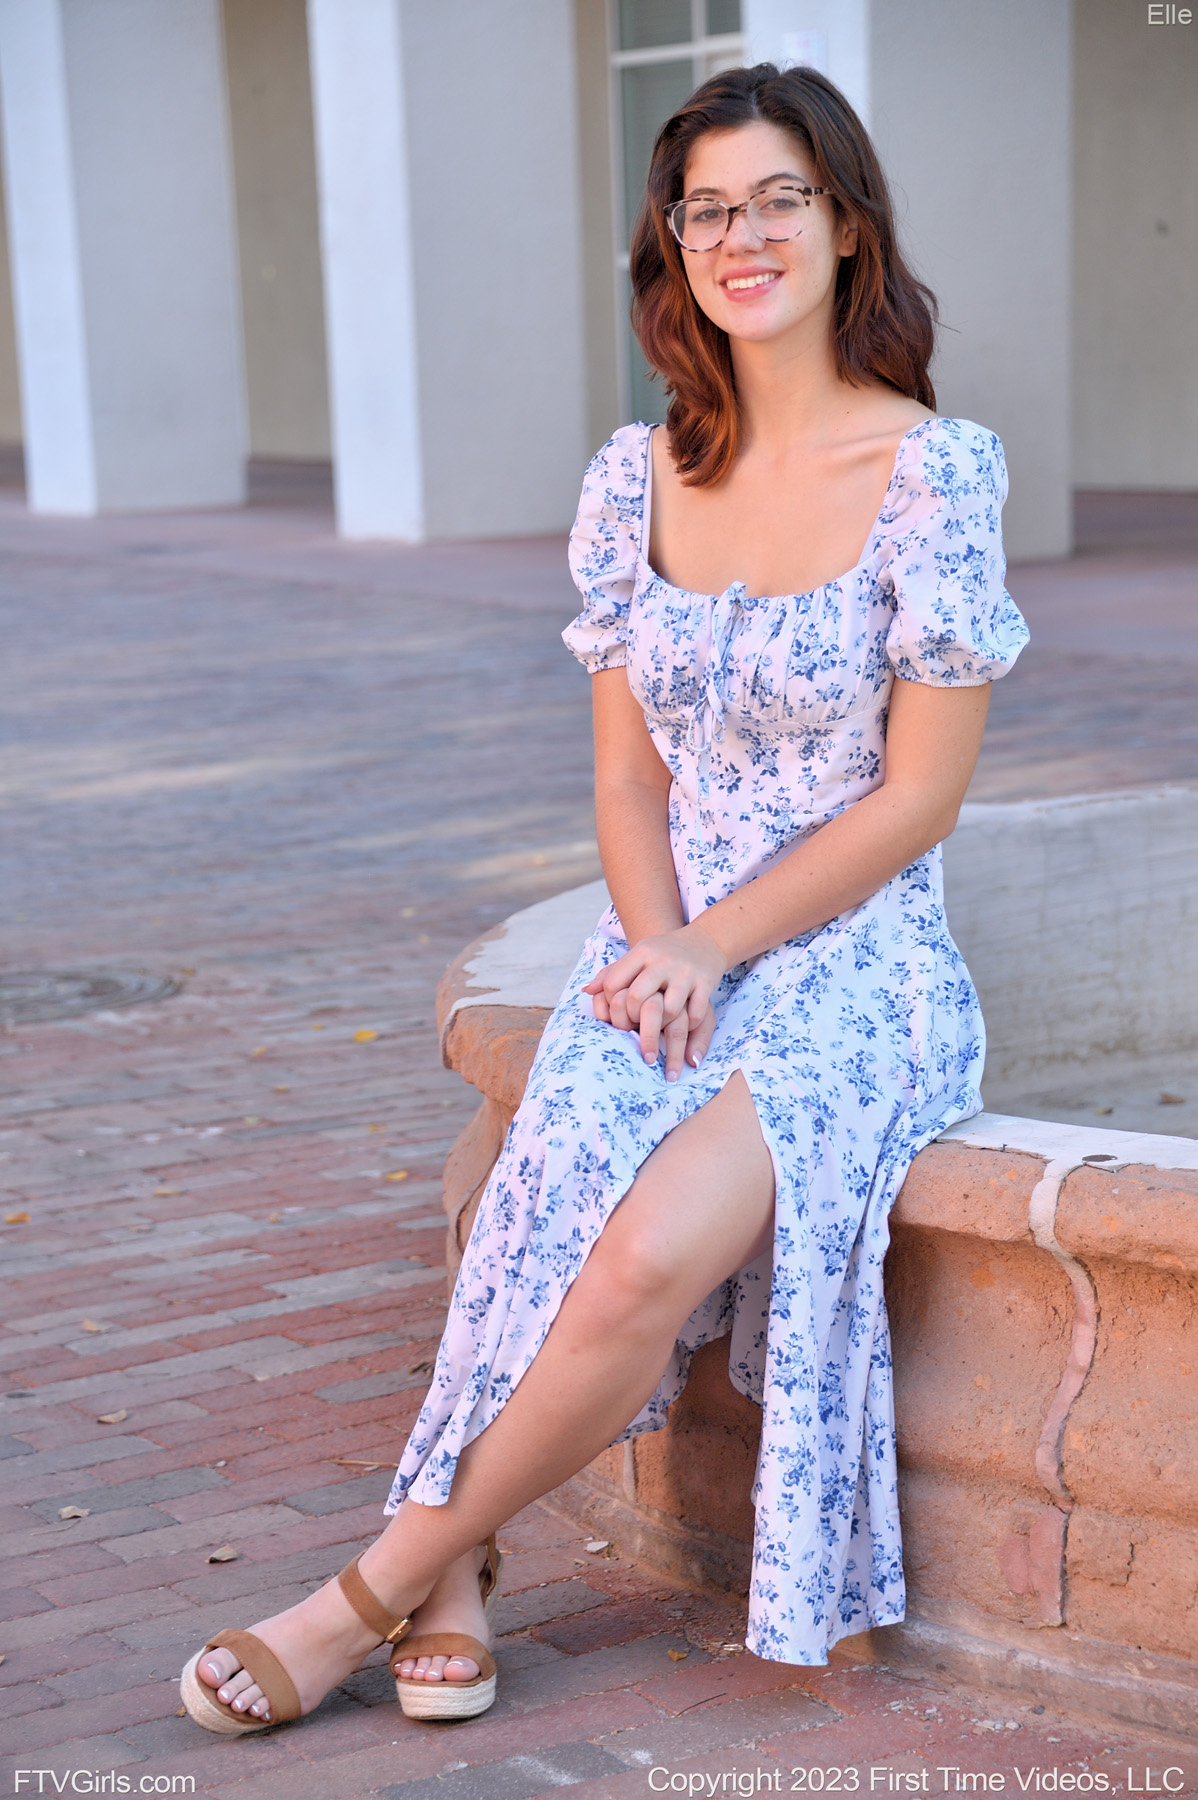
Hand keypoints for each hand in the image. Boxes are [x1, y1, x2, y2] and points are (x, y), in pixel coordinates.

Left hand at [583, 923, 726, 1080]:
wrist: (705, 940)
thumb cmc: (663, 953)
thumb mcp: (637, 956)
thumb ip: (611, 973)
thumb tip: (586, 991)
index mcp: (641, 953)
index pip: (613, 983)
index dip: (610, 1003)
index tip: (617, 1012)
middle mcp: (662, 961)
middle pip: (636, 997)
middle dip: (633, 1019)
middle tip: (636, 1028)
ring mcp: (685, 972)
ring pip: (667, 1009)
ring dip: (662, 1025)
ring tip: (660, 1031)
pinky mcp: (705, 983)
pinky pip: (694, 1013)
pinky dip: (689, 1024)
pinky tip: (685, 1026)